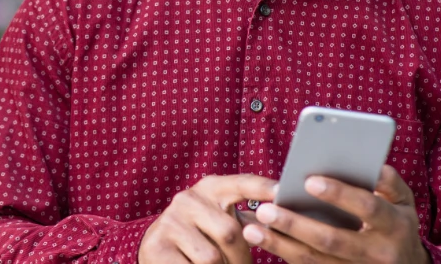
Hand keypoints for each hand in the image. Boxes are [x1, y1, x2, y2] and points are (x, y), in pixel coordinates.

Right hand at [139, 174, 276, 263]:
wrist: (158, 250)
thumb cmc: (201, 237)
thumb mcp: (220, 221)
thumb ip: (248, 220)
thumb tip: (283, 219)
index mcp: (210, 188)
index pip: (240, 184)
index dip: (260, 188)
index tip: (281, 192)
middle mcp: (188, 199)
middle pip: (230, 233)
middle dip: (241, 259)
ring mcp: (170, 221)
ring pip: (212, 257)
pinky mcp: (157, 246)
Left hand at [242, 165, 429, 263]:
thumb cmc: (399, 226)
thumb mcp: (405, 203)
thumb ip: (389, 182)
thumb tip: (371, 164)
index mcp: (395, 227)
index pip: (367, 208)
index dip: (340, 194)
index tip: (308, 180)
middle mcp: (377, 253)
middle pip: (332, 240)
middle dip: (296, 224)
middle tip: (266, 209)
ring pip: (315, 260)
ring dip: (281, 245)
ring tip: (252, 228)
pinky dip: (285, 255)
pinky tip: (263, 240)